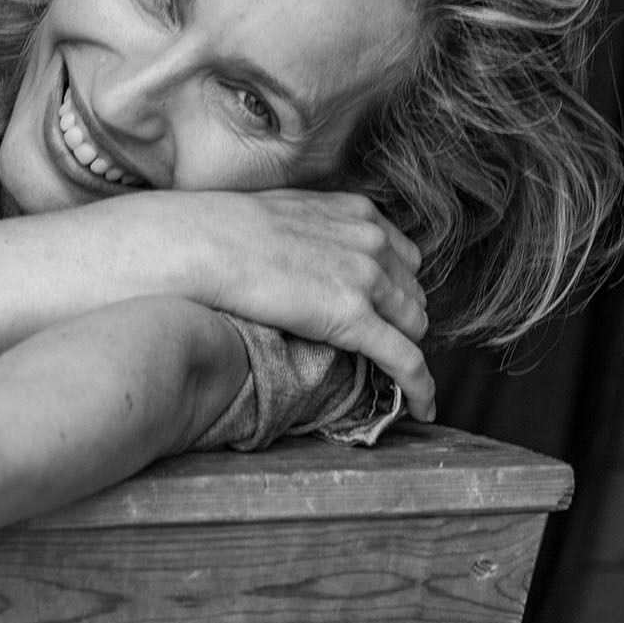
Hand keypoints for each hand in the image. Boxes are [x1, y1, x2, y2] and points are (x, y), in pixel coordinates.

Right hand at [160, 189, 433, 419]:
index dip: (394, 287)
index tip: (380, 308)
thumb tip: (307, 253)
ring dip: (402, 349)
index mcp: (357, 213)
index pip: (402, 257)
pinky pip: (404, 360)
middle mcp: (372, 242)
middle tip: (375, 344)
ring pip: (413, 327)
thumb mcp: (287, 213)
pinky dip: (419, 387)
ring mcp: (366, 279)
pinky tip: (422, 409)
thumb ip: (316, 230)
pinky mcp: (352, 318)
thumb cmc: (223, 231)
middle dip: (399, 319)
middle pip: (412, 293)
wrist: (201, 243)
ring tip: (390, 377)